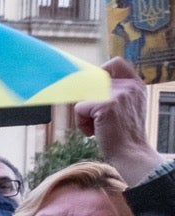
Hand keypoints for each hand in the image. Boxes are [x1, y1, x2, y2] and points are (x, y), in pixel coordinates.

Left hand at [77, 58, 163, 184]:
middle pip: (92, 81)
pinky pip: (79, 108)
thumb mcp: (123, 108)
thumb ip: (113, 94)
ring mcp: (118, 93)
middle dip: (87, 101)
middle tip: (94, 118)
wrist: (130, 153)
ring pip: (84, 97)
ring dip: (84, 115)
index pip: (115, 63)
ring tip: (97, 127)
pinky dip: (82, 123)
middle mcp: (128, 85)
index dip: (99, 73)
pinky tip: (94, 132)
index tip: (94, 91)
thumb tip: (85, 85)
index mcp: (135, 85)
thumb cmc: (122, 134)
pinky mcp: (106, 104)